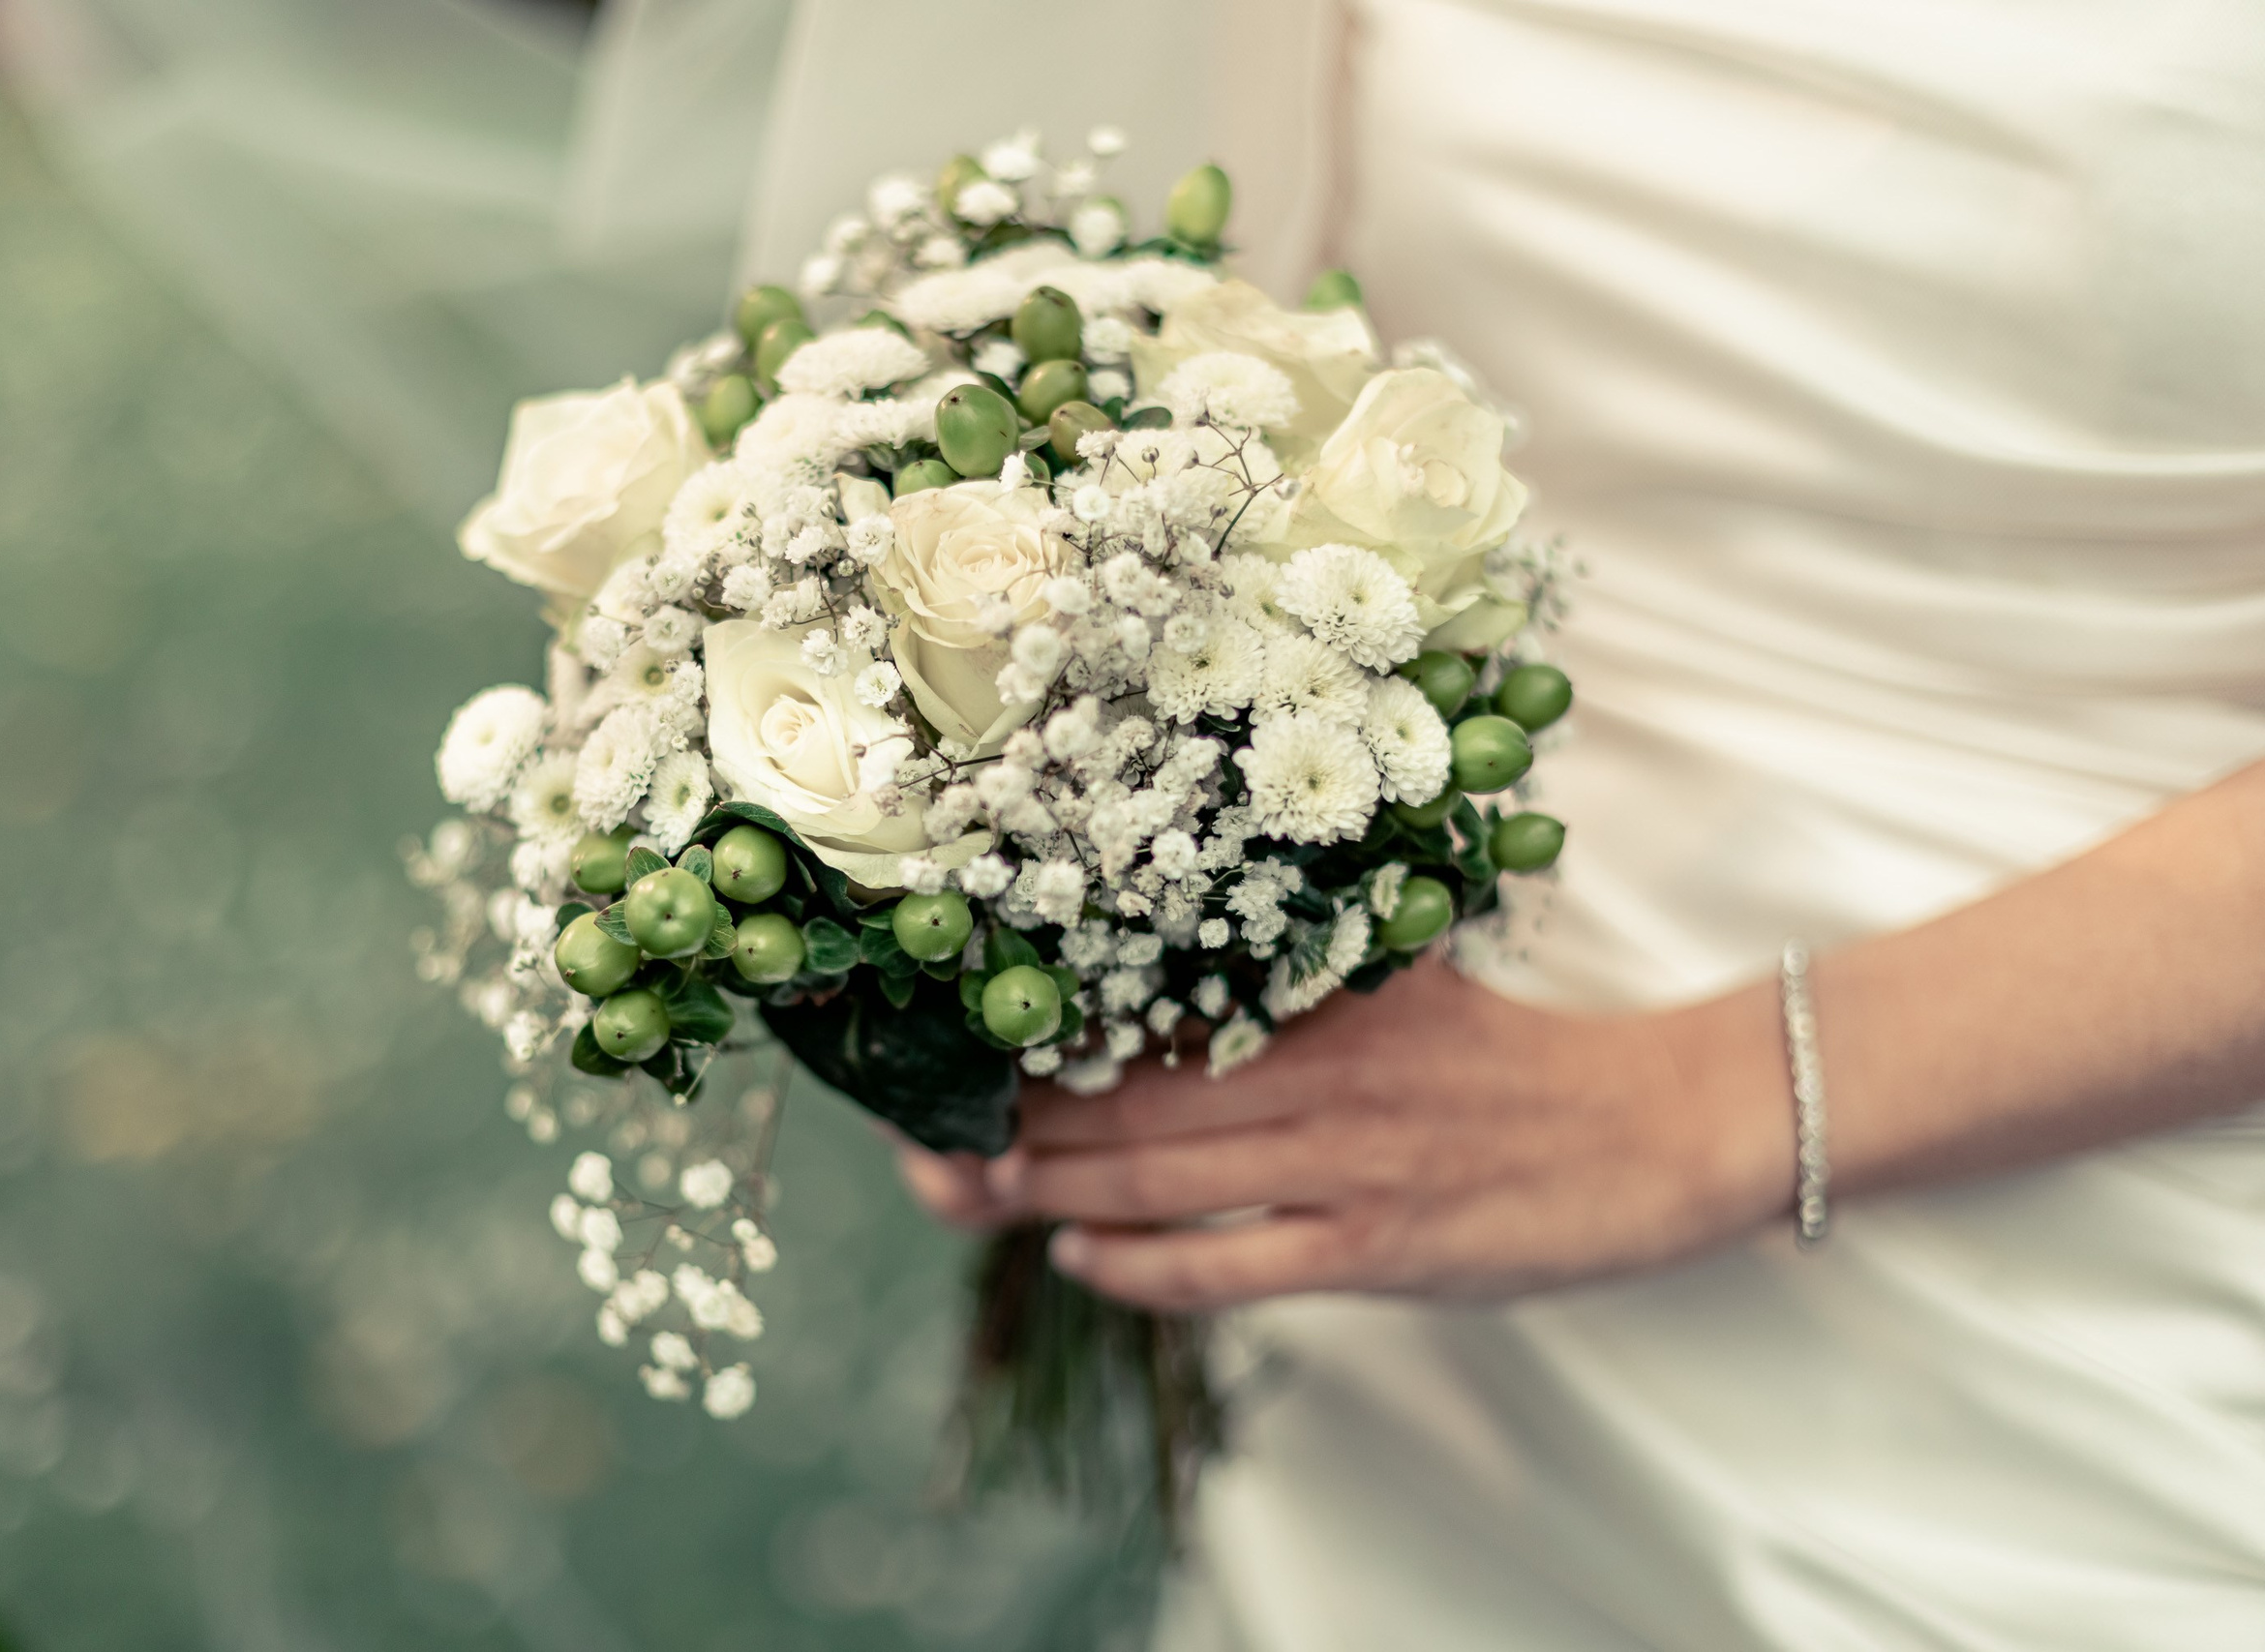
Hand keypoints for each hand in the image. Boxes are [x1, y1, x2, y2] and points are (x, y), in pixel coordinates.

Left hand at [907, 959, 1794, 1311]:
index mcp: (1317, 993)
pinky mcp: (1378, 1247)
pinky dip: (1145, 1263)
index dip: (1038, 1027)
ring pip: (1157, 1175)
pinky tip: (1081, 1256)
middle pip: (1124, 1096)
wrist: (1657, 1126)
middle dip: (1008, 1120)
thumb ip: (1296, 975)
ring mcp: (1345, 1161)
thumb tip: (1171, 956)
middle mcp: (1315, 1070)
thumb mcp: (1402, 985)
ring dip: (1047, 1188)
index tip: (952, 1036)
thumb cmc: (1513, 1057)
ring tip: (962, 1190)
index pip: (1145, 1005)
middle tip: (915, 1131)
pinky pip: (1233, 1262)